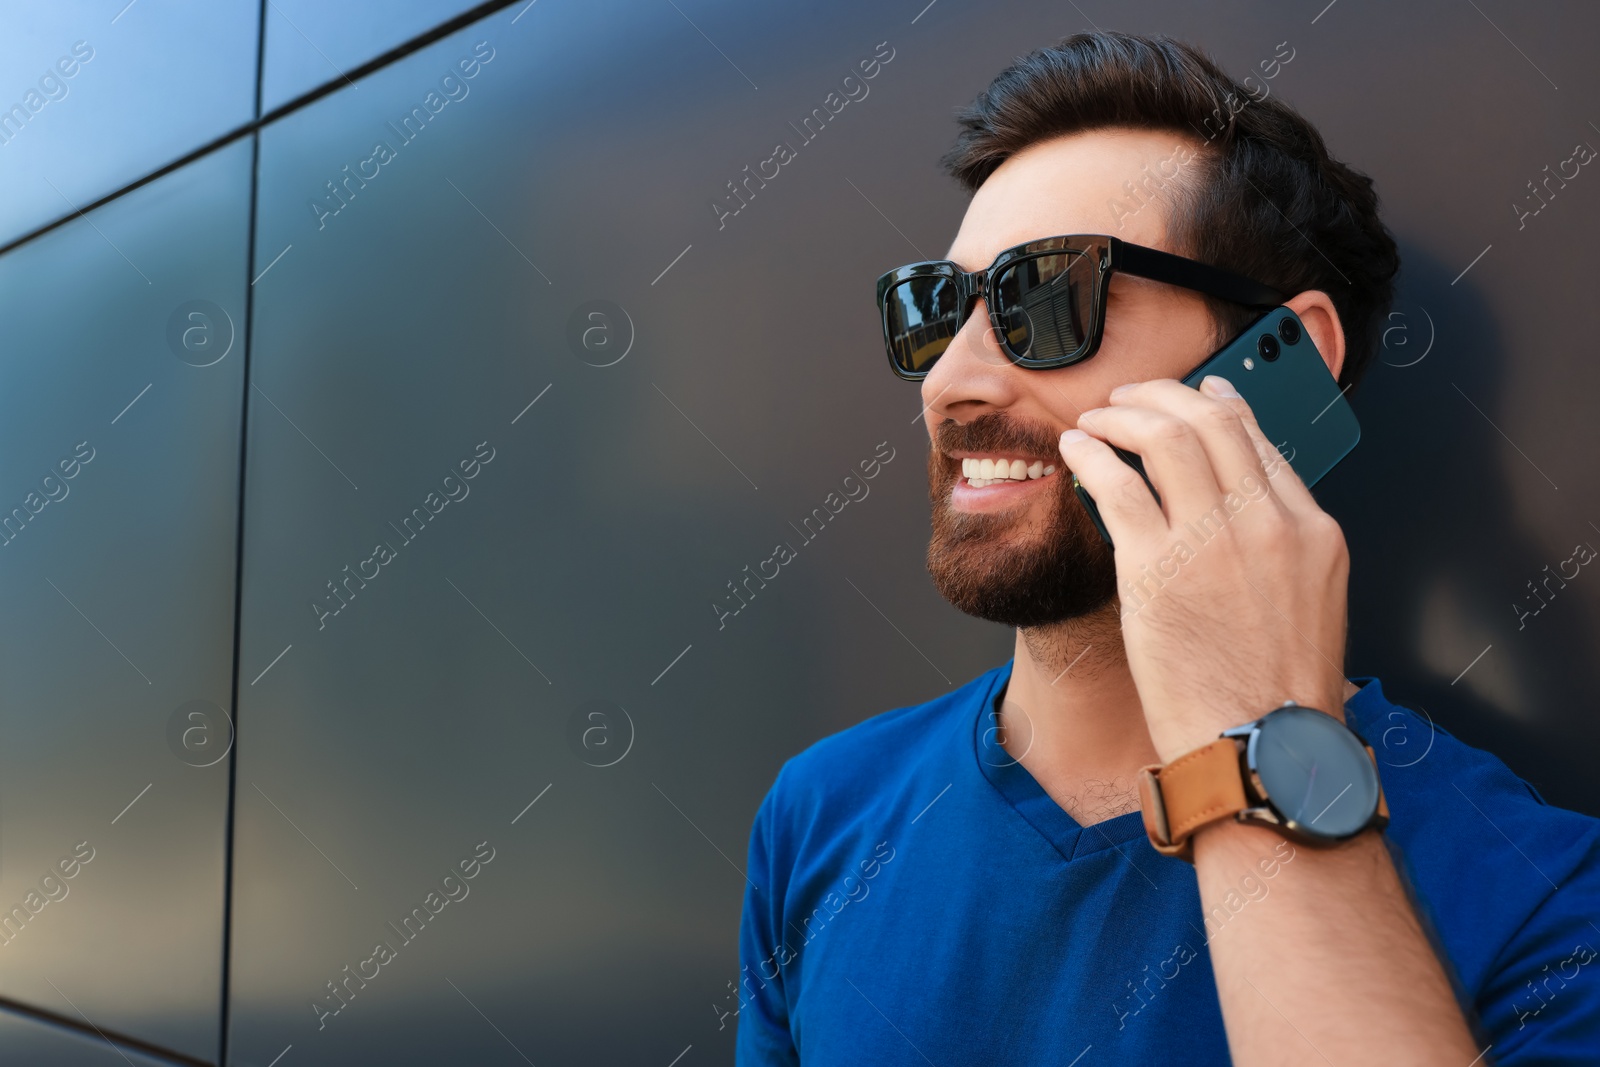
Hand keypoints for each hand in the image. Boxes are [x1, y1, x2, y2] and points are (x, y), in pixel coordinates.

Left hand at [1058, 376, 1349, 762]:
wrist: (1260, 752)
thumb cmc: (1276, 698)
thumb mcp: (1309, 607)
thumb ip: (1280, 550)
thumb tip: (1240, 513)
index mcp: (1312, 532)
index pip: (1261, 439)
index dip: (1219, 404)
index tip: (1196, 395)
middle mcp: (1268, 526)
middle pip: (1213, 421)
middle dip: (1164, 395)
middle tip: (1130, 398)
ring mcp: (1214, 543)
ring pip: (1166, 437)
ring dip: (1123, 415)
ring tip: (1097, 419)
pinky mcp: (1157, 569)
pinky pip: (1117, 484)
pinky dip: (1091, 455)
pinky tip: (1075, 451)